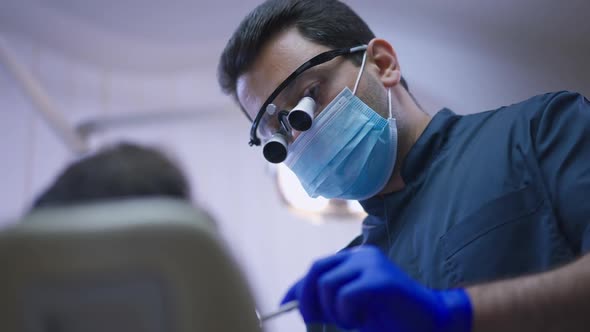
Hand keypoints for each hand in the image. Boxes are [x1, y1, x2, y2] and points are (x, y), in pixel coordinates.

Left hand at [281, 246, 471, 331]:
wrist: (431, 321)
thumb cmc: (390, 317)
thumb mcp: (350, 308)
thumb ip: (327, 301)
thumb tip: (293, 301)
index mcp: (356, 260)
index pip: (317, 268)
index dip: (297, 287)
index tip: (282, 304)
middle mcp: (362, 256)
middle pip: (316, 270)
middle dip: (306, 298)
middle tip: (310, 320)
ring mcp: (372, 265)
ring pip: (327, 285)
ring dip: (332, 311)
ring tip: (351, 321)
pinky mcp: (381, 280)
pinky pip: (345, 296)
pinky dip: (346, 314)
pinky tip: (361, 320)